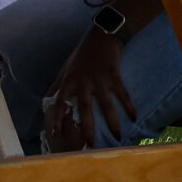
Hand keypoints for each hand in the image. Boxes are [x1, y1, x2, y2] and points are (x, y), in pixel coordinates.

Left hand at [40, 27, 134, 151]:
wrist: (101, 36)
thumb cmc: (82, 55)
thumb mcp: (66, 68)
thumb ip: (59, 85)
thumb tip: (48, 100)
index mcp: (69, 81)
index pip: (60, 103)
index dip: (57, 119)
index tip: (56, 134)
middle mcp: (83, 81)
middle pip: (85, 108)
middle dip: (88, 128)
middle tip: (90, 145)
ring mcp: (100, 79)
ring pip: (107, 105)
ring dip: (113, 122)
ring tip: (117, 137)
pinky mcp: (114, 75)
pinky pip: (123, 94)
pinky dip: (129, 106)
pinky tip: (134, 118)